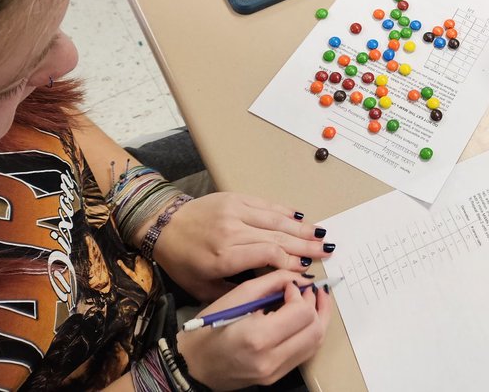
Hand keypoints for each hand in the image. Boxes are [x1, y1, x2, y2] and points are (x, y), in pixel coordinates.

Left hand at [152, 193, 334, 301]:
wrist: (163, 226)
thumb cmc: (182, 261)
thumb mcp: (204, 287)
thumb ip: (237, 290)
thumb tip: (270, 289)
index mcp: (224, 255)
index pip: (268, 255)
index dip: (290, 262)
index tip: (305, 270)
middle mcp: (232, 230)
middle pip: (277, 236)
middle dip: (304, 245)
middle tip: (325, 251)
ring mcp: (235, 210)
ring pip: (276, 219)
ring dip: (301, 227)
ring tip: (320, 234)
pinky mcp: (235, 197)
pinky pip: (266, 204)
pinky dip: (285, 211)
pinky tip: (300, 217)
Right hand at [177, 271, 330, 389]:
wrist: (192, 366)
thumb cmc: (207, 330)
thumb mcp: (236, 297)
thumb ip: (272, 283)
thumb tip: (299, 278)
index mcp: (258, 338)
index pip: (302, 313)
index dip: (301, 294)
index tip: (290, 286)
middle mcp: (270, 359)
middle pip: (315, 329)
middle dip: (316, 304)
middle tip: (307, 290)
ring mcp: (274, 372)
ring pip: (315, 343)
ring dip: (319, 318)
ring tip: (312, 301)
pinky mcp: (276, 377)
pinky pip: (305, 353)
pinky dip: (310, 333)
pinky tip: (304, 319)